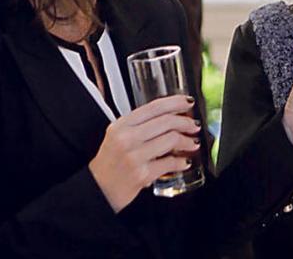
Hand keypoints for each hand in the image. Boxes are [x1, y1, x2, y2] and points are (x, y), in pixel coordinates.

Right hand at [89, 95, 200, 212]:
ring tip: (192, 143)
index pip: (154, 107)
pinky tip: (184, 162)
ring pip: (171, 140)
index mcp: (121, 125)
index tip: (188, 103)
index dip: (175, 102)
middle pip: (166, 121)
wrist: (98, 189)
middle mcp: (127, 138)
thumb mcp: (118, 136)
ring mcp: (134, 156)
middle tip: (194, 125)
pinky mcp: (141, 175)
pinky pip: (169, 163)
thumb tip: (171, 116)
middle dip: (185, 122)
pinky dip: (181, 162)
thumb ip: (139, 125)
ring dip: (187, 141)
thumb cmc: (110, 163)